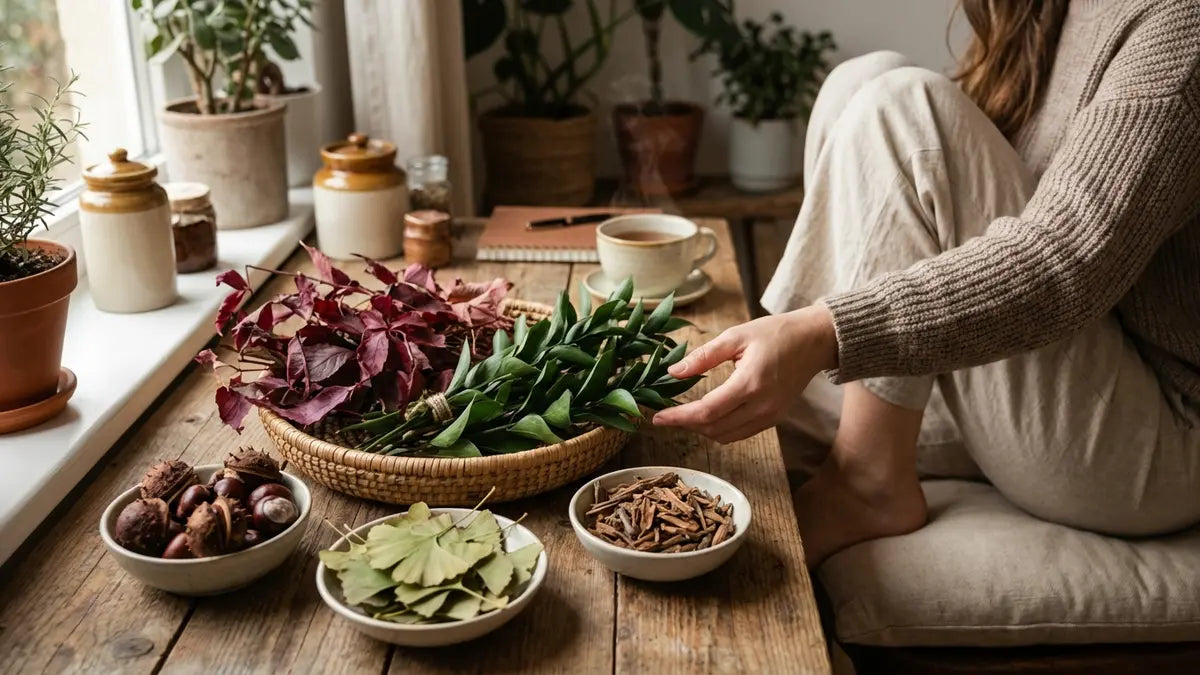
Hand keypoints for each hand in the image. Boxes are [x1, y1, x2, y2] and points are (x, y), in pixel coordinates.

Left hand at [652, 304, 838, 442]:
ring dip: (702, 429)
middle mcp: (761, 406)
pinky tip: (708, 416)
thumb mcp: (736, 336)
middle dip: (686, 424)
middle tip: (666, 413)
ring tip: (683, 415)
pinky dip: (720, 430)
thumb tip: (673, 372)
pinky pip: (741, 434)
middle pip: (714, 429)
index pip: (706, 411)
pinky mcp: (774, 419)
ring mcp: (770, 416)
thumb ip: (703, 356)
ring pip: (726, 436)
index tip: (656, 417)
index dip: (679, 418)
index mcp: (750, 383)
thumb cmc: (776, 333)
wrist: (814, 342)